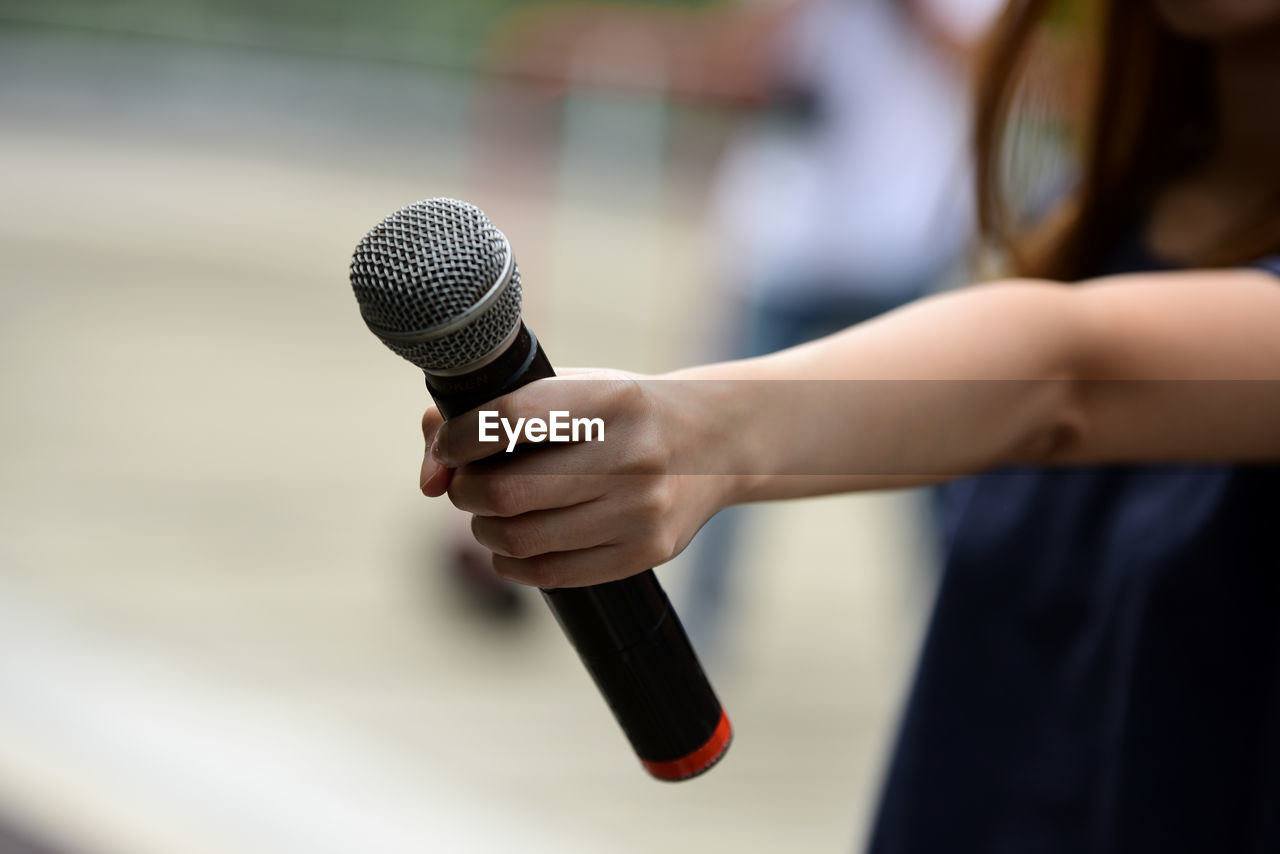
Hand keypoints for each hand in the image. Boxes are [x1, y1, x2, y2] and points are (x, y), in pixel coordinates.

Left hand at [418, 369, 743, 587]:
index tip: (450, 447)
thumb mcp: (572, 390)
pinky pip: (553, 574)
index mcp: (609, 399)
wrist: (714, 444)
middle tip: (465, 486)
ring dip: (484, 530)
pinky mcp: (648, 551)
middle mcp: (631, 454)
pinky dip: (513, 564)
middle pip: (507, 492)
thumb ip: (495, 411)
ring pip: (523, 539)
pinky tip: (511, 548)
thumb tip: (430, 466)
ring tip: (488, 515)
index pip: (506, 420)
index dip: (458, 439)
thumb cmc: (622, 414)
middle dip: (466, 492)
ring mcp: (642, 509)